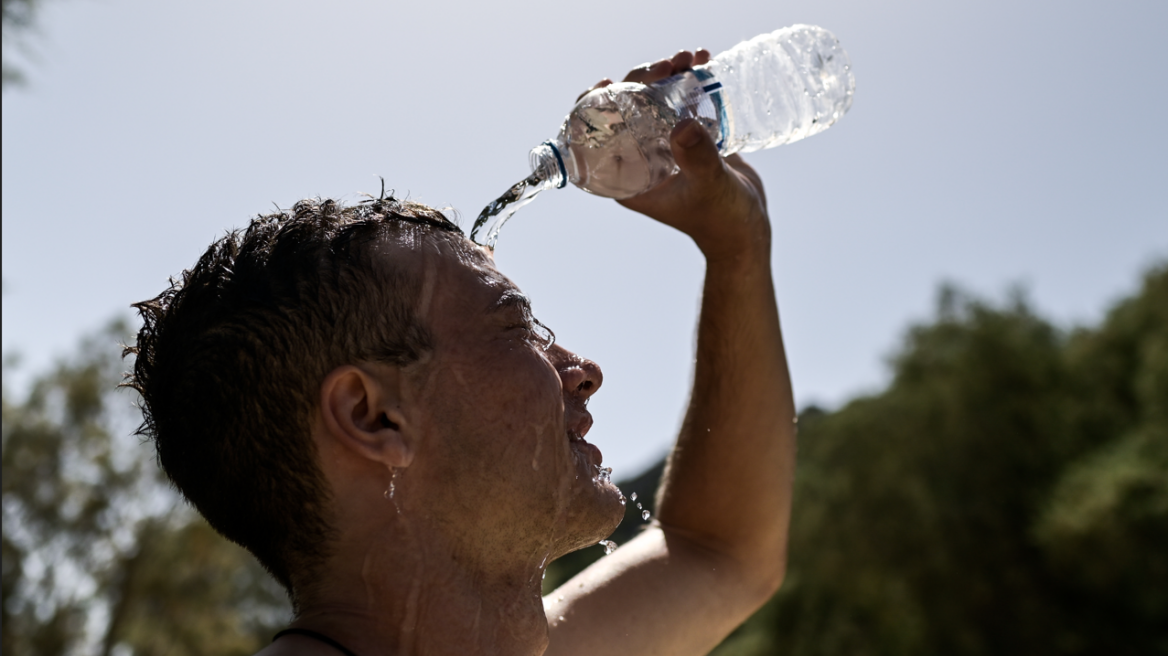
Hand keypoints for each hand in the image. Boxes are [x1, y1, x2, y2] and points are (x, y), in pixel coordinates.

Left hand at [580, 50, 771, 263]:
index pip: (597, 137)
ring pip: (654, 102)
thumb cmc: (723, 219)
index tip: (609, 82)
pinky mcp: (689, 140)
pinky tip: (702, 62)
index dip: (595, 106)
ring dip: (667, 76)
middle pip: (627, 110)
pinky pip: (680, 104)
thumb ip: (697, 159)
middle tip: (667, 65)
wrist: (748, 227)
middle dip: (642, 80)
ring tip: (688, 59)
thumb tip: (683, 125)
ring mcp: (665, 148)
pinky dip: (688, 83)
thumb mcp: (709, 187)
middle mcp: (641, 161)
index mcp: (628, 179)